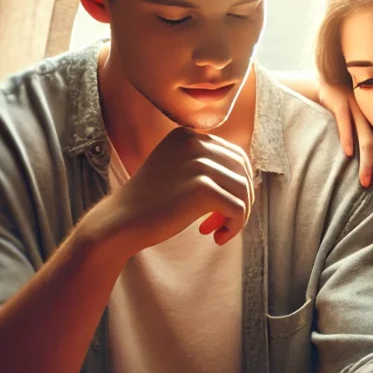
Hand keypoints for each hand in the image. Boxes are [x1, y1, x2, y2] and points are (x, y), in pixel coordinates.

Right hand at [107, 127, 254, 251]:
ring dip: (238, 217)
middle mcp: (195, 142)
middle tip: (221, 223)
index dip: (235, 186)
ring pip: (244, 192)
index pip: (236, 157)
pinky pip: (238, 209)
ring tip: (218, 231)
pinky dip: (234, 227)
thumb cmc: (152, 204)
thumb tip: (251, 180)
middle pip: (244, 173)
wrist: (121, 222)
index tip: (219, 209)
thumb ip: (208, 168)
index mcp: (189, 135)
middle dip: (240, 201)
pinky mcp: (203, 188)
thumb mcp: (179, 172)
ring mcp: (199, 163)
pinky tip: (217, 238)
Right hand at [317, 82, 372, 203]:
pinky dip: (347, 138)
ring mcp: (360, 112)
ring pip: (367, 140)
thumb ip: (371, 152)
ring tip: (364, 183)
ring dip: (367, 164)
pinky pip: (346, 121)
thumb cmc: (347, 114)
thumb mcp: (363, 132)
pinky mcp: (342, 103)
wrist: (328, 83)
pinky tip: (348, 154)